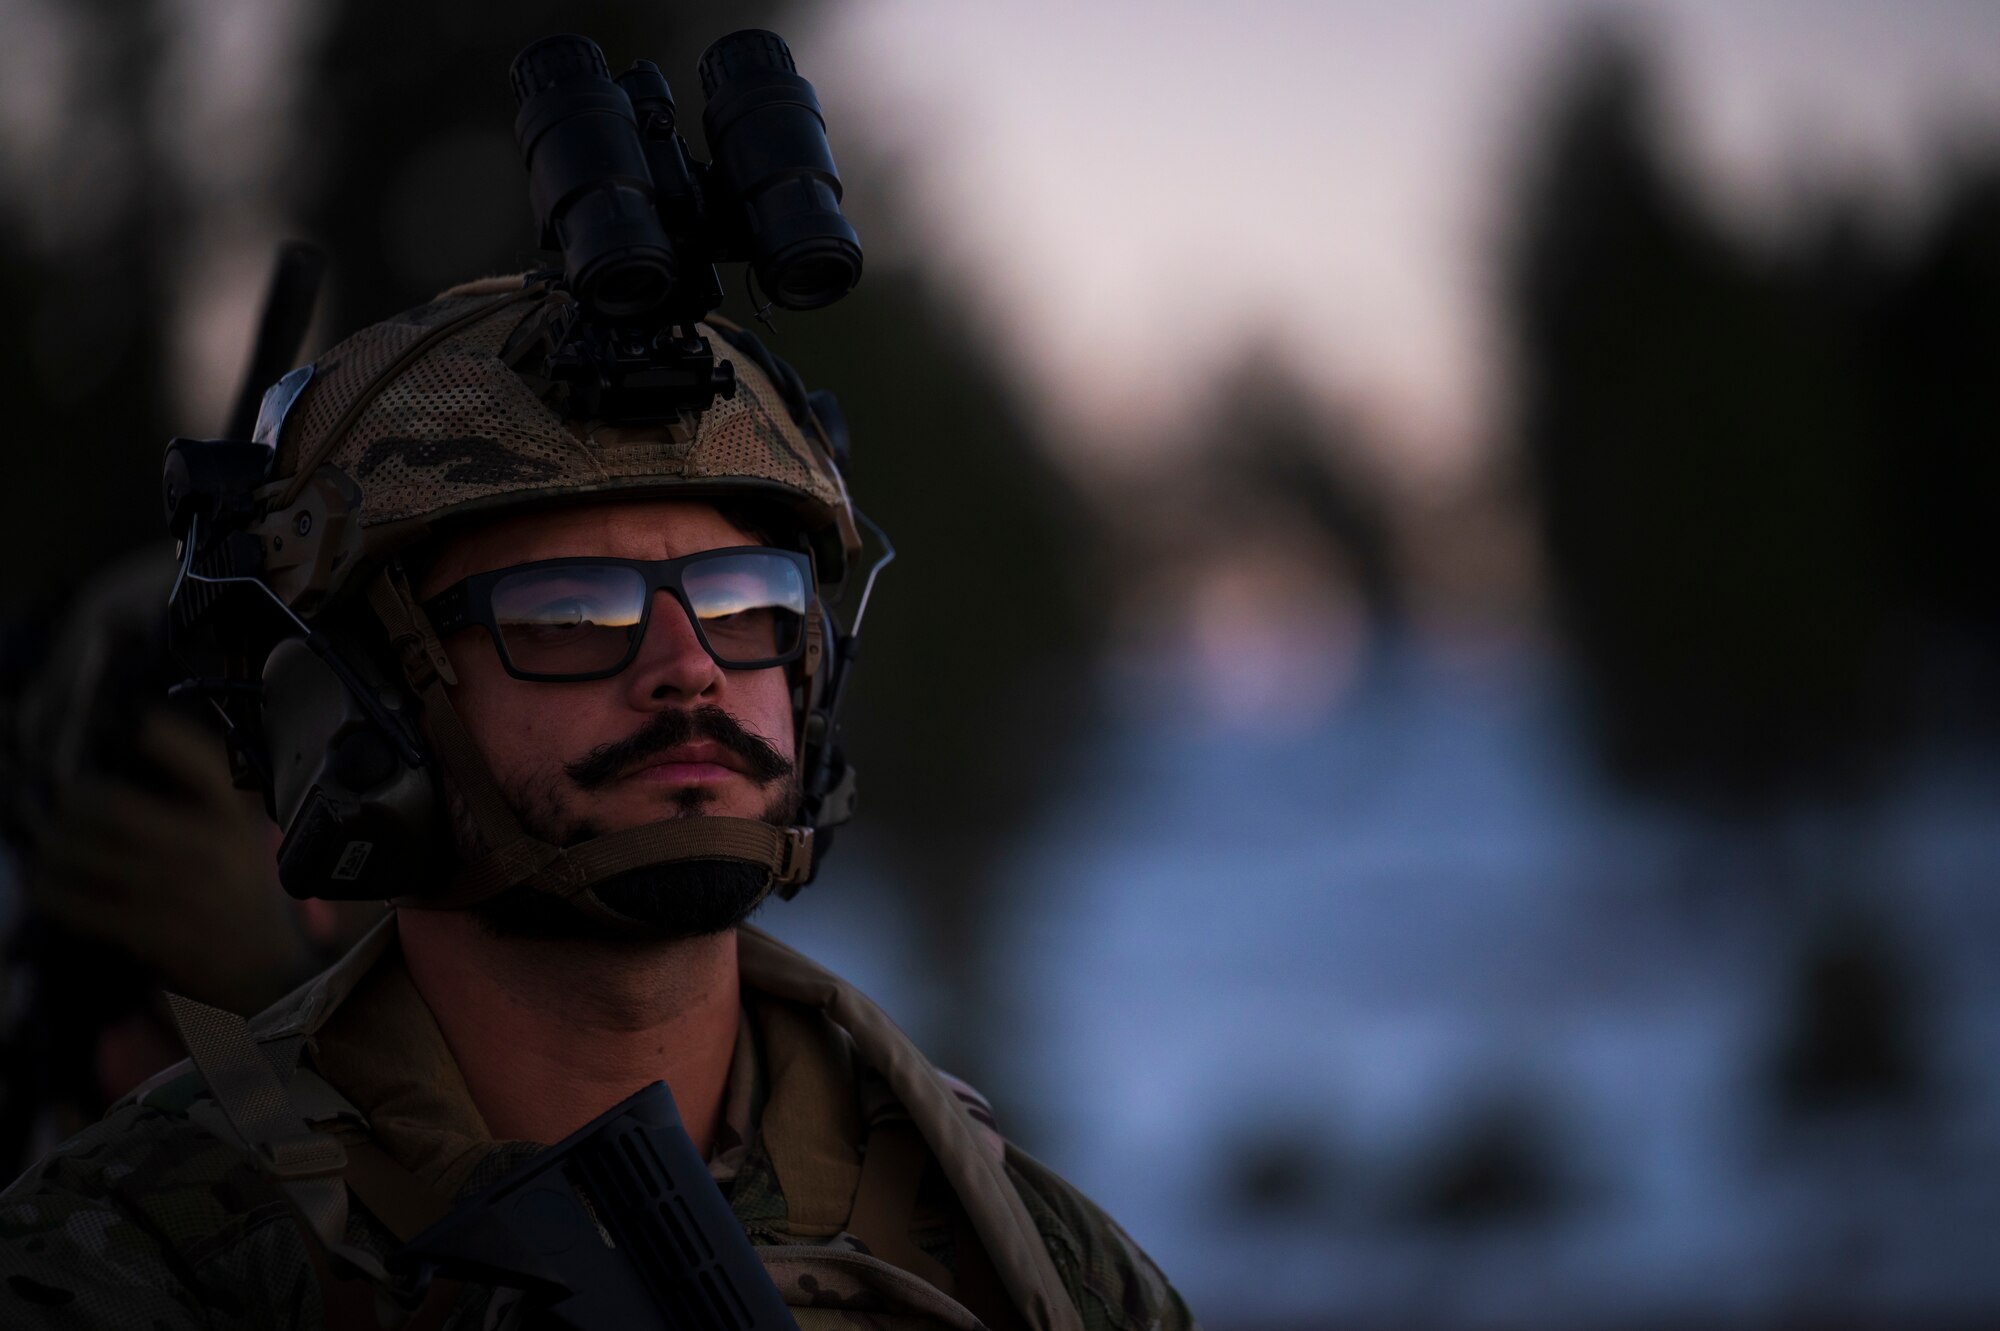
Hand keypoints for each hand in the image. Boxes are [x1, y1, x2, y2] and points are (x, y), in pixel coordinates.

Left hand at [30, 710, 315, 1012]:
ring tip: (46, 843)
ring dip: (55, 846)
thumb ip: (220, 799)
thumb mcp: (251, 836)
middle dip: (76, 803)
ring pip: (90, 855)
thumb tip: (156, 747)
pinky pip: (85, 906)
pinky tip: (47, 885)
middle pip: (117, 809)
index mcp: (238, 822)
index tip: (140, 726)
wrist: (273, 967)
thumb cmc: (254, 894)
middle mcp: (208, 849)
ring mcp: (178, 892)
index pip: (205, 765)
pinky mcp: (153, 932)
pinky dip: (57, 892)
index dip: (168, 739)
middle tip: (62, 804)